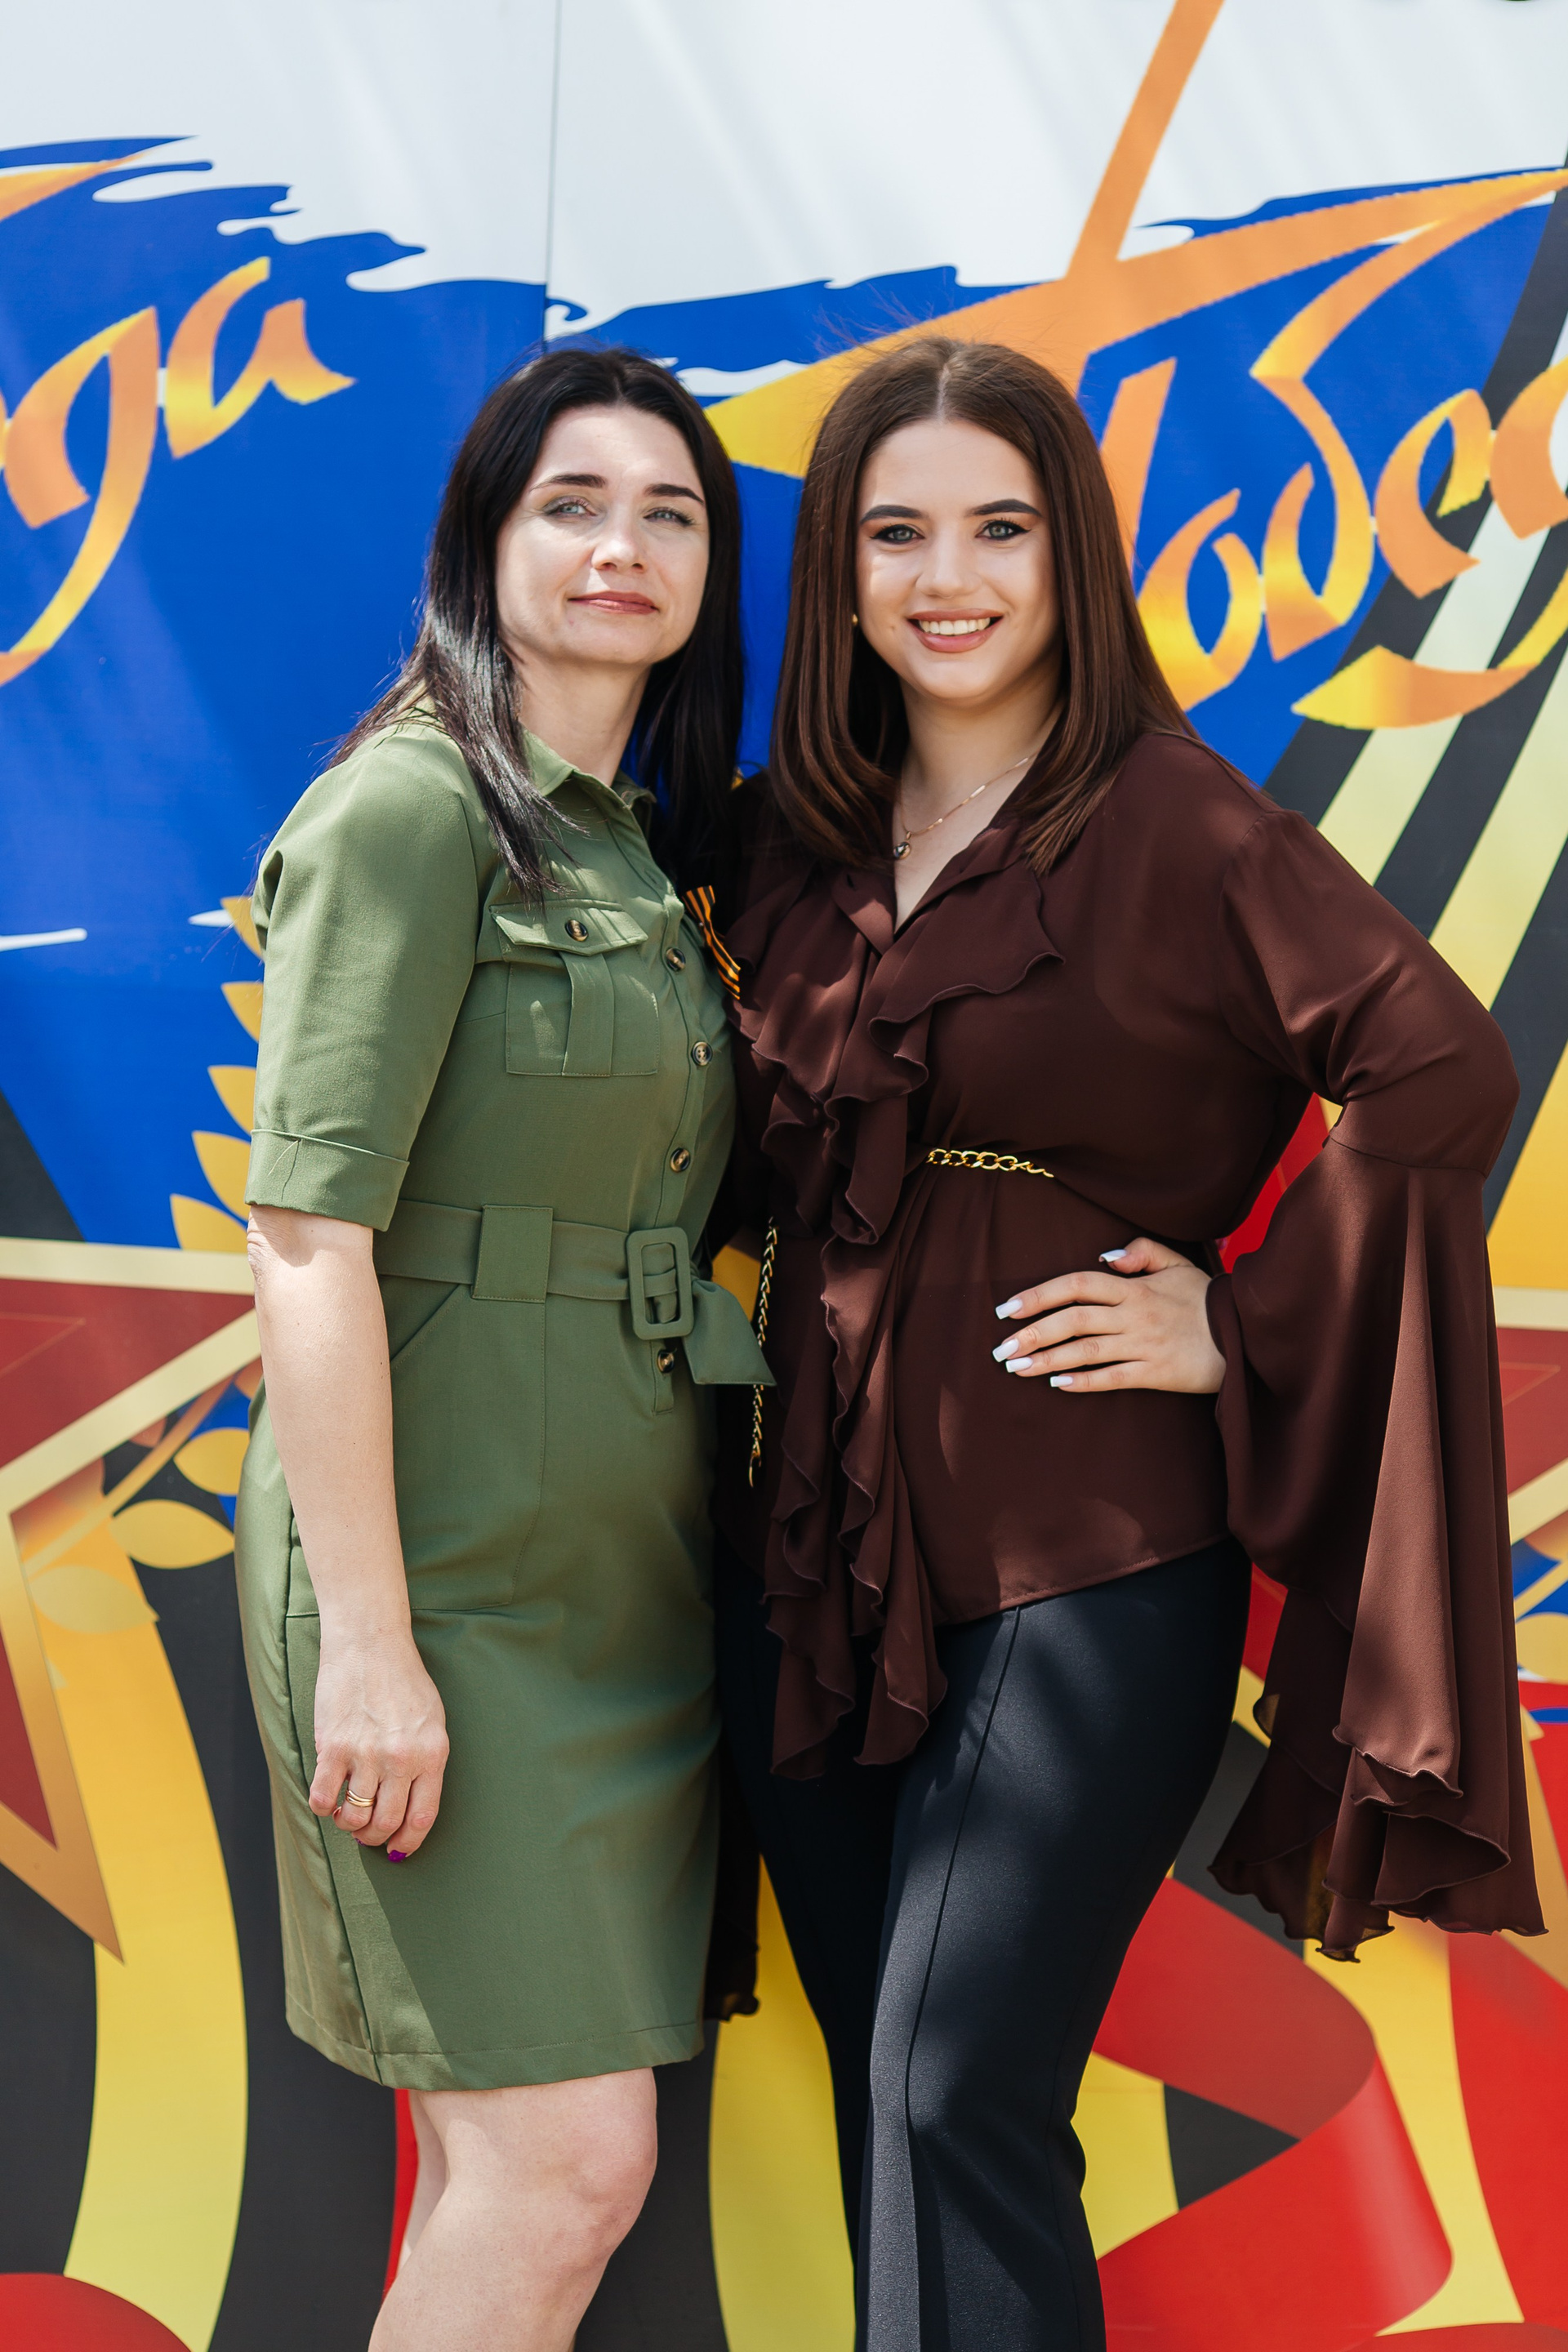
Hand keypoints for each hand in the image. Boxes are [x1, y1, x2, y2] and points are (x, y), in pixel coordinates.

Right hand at [310, 1627, 449, 1858]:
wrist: (369, 1643)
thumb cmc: (404, 1682)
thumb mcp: (432, 1721)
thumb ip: (426, 1763)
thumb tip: (413, 1811)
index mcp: (432, 1753)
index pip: (423, 1817)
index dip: (408, 1842)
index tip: (398, 1850)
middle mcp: (401, 1758)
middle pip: (387, 1823)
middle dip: (376, 1839)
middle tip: (369, 1835)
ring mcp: (366, 1753)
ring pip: (355, 1817)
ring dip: (350, 1825)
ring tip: (349, 1815)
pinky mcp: (333, 1746)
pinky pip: (324, 1799)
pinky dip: (324, 1808)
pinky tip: (329, 1797)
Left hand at [992, 1236, 1224, 1393]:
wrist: (1247, 1334)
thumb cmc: (1206, 1300)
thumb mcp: (1178, 1264)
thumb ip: (1141, 1252)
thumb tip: (1103, 1257)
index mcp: (1135, 1287)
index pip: (1076, 1285)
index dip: (1038, 1295)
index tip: (1007, 1308)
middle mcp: (1134, 1314)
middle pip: (1073, 1320)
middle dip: (1031, 1333)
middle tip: (1000, 1349)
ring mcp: (1143, 1345)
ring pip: (1085, 1351)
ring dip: (1046, 1360)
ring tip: (1016, 1368)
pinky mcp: (1155, 1373)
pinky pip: (1112, 1378)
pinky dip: (1083, 1381)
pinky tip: (1056, 1385)